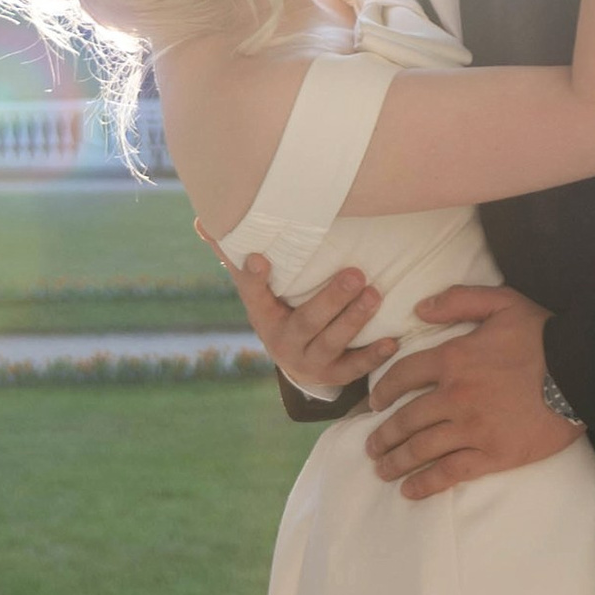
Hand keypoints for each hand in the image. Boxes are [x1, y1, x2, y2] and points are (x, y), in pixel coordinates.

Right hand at [201, 229, 398, 396]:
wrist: (295, 362)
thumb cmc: (277, 309)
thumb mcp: (256, 287)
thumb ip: (234, 253)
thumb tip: (202, 218)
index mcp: (262, 315)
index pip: (253, 294)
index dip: (254, 278)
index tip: (260, 258)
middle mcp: (282, 341)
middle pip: (306, 321)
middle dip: (331, 300)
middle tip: (355, 274)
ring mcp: (307, 362)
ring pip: (331, 343)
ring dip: (354, 320)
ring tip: (375, 295)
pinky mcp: (331, 376)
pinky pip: (352, 370)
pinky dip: (373, 356)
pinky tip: (392, 341)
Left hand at [364, 284, 583, 500]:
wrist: (585, 372)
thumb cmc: (545, 336)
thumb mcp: (503, 303)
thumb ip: (459, 300)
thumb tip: (420, 309)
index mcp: (453, 359)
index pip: (402, 376)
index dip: (382, 391)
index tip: (373, 404)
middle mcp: (456, 396)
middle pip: (406, 420)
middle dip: (383, 435)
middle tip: (371, 446)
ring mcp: (473, 428)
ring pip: (422, 449)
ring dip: (396, 461)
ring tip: (382, 469)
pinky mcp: (494, 455)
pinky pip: (451, 473)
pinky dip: (426, 483)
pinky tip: (410, 490)